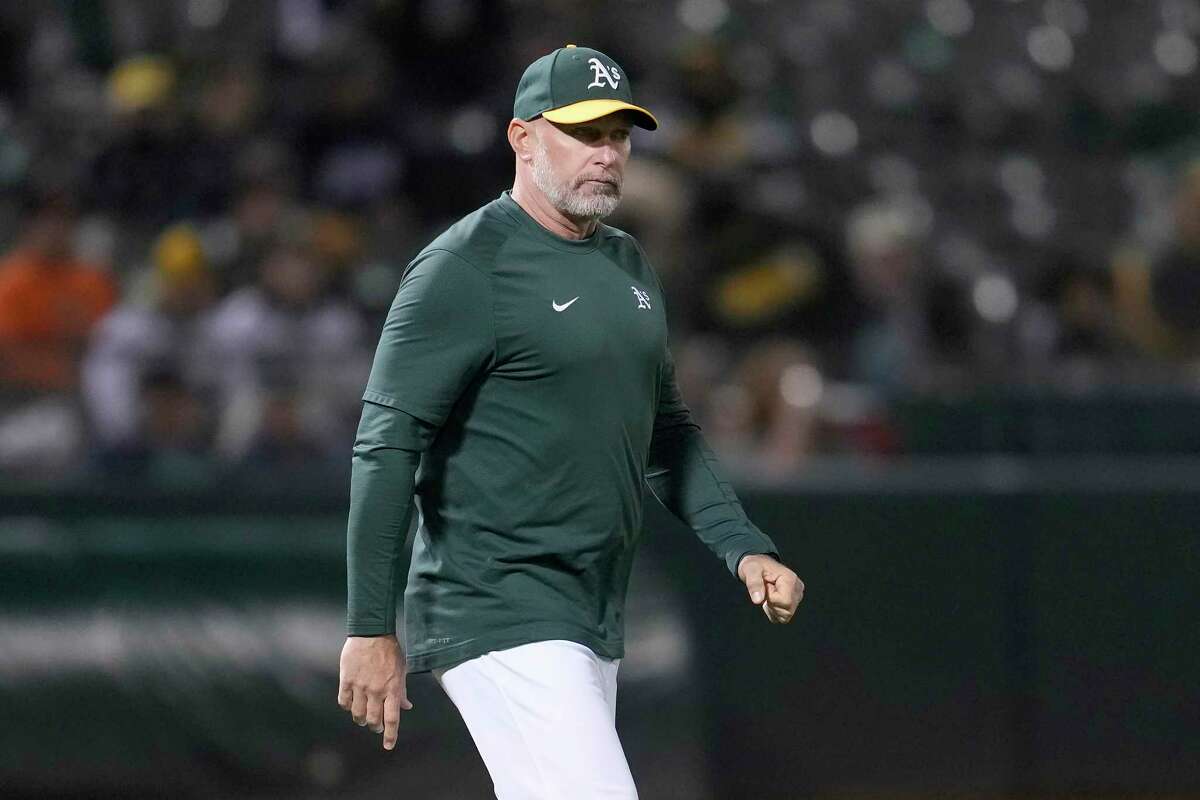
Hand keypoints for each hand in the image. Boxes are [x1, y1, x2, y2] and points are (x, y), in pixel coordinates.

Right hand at [337, 634, 412, 749]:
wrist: (371, 633)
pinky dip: (347, 706)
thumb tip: (406, 707)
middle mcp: (376, 691)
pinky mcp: (346, 680)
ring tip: (363, 716)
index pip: (392, 718)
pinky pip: (344, 702)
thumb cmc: (389, 651)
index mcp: (392, 688)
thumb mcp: (401, 670)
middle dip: (375, 727)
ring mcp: (360, 686)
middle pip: (373, 720)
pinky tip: (351, 704)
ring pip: (357, 714)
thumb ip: (402, 691)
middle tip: (376, 725)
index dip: (390, 735)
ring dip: (361, 719)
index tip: (388, 746)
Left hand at [738, 554, 803, 623]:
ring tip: (768, 594)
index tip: (766, 587)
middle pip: (787, 611)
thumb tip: (758, 600)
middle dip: (772, 605)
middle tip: (766, 591)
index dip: (771, 598)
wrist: (758, 565)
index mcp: (790, 579)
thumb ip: (754, 584)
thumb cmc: (755, 566)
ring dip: (773, 609)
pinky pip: (784, 616)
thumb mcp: (750, 570)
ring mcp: (797, 595)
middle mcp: (797, 588)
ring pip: (786, 615)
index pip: (785, 601)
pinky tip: (770, 600)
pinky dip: (775, 611)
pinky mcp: (794, 601)